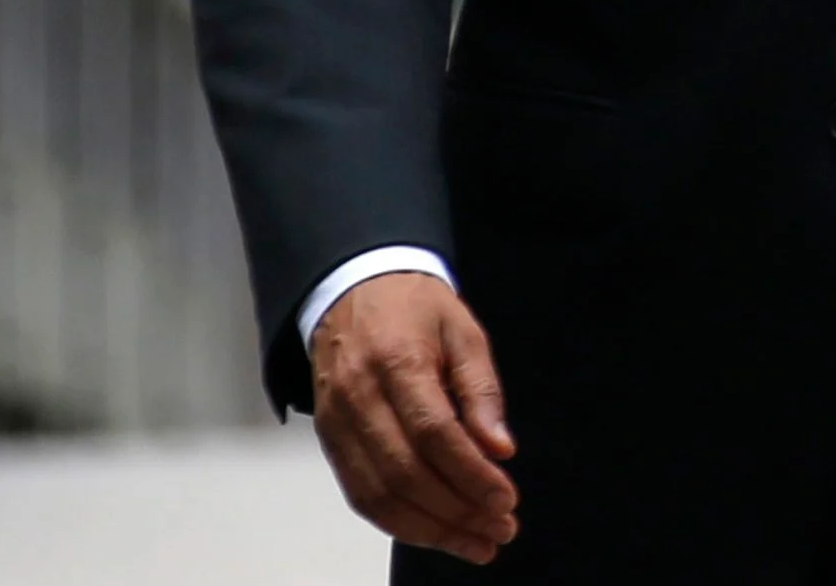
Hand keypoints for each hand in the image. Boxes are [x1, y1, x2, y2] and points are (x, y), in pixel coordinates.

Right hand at [311, 273, 519, 565]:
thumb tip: (500, 450)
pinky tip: (434, 533)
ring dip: (429, 530)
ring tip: (474, 544)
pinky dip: (397, 523)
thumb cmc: (416, 310)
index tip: (507, 501)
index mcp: (397, 362)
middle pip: (406, 473)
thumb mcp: (464, 332)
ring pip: (379, 495)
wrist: (353, 290)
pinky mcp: (329, 441)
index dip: (471, 475)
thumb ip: (482, 391)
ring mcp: (337, 424)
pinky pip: (360, 495)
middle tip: (499, 532)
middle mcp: (359, 398)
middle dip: (456, 512)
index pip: (435, 434)